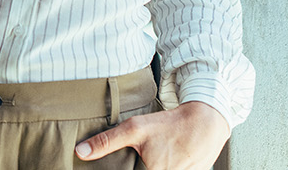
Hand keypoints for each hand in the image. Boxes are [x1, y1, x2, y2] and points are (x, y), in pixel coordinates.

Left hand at [75, 101, 228, 169]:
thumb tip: (80, 152)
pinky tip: (167, 159)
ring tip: (157, 156)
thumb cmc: (170, 125)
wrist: (206, 123)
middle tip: (147, 156)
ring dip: (154, 166)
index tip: (134, 164)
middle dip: (141, 166)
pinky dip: (168, 167)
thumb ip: (106, 142)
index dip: (131, 169)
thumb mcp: (135, 129)